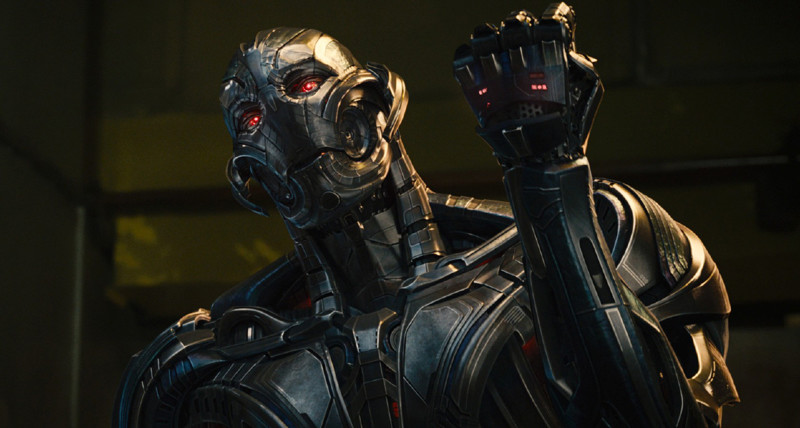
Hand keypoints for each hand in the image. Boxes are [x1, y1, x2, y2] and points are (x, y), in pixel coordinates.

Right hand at [454, 3, 602, 164]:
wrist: (544, 159)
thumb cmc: (571, 127)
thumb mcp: (586, 90)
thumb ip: (579, 63)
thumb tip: (565, 46)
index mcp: (551, 51)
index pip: (550, 18)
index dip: (550, 17)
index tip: (551, 28)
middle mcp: (525, 55)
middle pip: (516, 21)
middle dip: (518, 30)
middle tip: (522, 53)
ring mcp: (500, 69)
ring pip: (486, 34)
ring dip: (492, 43)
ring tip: (502, 68)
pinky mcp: (478, 86)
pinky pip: (463, 58)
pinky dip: (466, 59)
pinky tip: (480, 75)